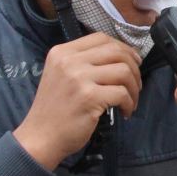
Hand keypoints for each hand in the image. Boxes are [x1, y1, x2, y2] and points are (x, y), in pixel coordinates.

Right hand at [13, 34, 142, 169]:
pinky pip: (122, 93)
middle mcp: (69, 61)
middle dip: (134, 67)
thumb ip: (83, 62)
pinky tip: (125, 112)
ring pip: (123, 71)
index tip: (133, 61)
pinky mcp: (89, 97)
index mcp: (62, 52)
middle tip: (136, 84)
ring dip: (134, 87)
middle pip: (116, 51)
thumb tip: (122, 57)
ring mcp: (79, 78)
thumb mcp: (61, 75)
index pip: (100, 38)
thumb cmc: (54, 110)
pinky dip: (129, 103)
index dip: (123, 47)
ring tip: (131, 100)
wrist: (40, 137)